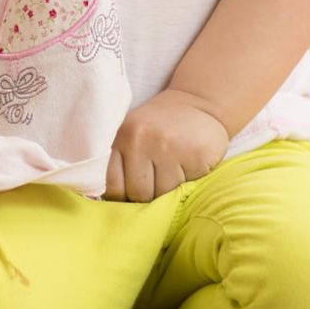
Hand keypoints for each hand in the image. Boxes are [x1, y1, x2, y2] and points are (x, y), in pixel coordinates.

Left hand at [105, 89, 228, 202]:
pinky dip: (187, 184)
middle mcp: (142, 140)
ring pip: (162, 195)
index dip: (123, 199)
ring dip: (168, 192)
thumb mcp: (133, 135)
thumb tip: (111, 204)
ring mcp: (169, 147)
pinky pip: (185, 187)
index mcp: (122, 137)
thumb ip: (120, 162)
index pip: (113, 187)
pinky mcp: (194, 155)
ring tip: (173, 174)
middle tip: (156, 186)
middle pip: (138, 194)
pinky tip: (188, 167)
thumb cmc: (161, 127)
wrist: (198, 104)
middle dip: (147, 198)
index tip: (132, 198)